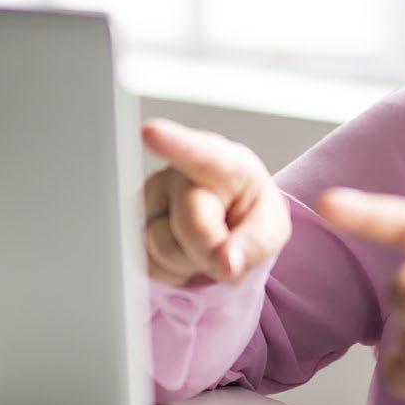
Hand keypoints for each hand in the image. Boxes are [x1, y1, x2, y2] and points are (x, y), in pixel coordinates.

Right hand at [141, 119, 291, 285]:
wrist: (228, 227)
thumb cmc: (250, 216)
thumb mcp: (271, 229)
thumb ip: (255, 244)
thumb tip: (227, 264)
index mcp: (223, 163)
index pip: (198, 152)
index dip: (172, 143)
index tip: (151, 132)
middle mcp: (179, 174)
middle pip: (191, 225)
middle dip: (211, 251)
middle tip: (227, 251)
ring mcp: (151, 198)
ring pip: (163, 248)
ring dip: (189, 263)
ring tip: (203, 245)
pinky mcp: (134, 224)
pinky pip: (147, 263)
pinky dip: (171, 272)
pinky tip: (183, 253)